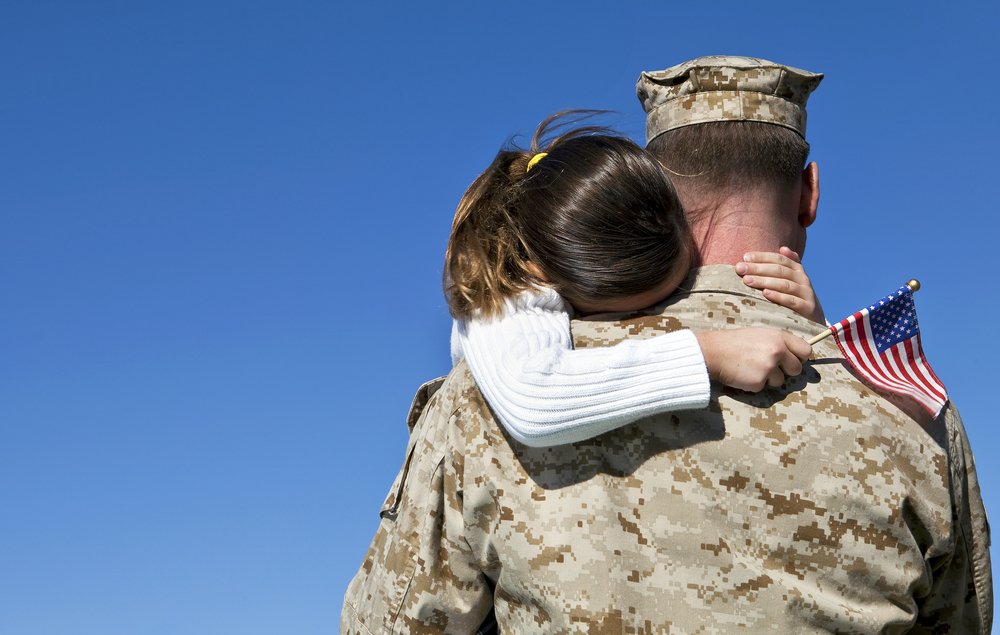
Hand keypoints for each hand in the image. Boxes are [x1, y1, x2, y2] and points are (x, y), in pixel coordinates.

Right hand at [695, 329, 811, 391]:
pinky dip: (756, 384)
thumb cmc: (735, 342)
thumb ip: (779, 342)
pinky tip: (745, 374)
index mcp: (779, 337)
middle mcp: (777, 351)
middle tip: (770, 368)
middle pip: (797, 369)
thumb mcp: (760, 334)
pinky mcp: (759, 381)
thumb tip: (795, 355)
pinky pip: (764, 387)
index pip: (806, 350)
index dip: (800, 358)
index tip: (792, 360)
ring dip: (769, 379)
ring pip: (781, 381)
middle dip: (786, 371)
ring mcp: (769, 367)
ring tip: (753, 369)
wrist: (713, 351)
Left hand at [736, 247, 824, 322]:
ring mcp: (806, 293)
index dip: (762, 257)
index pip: (779, 259)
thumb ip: (785, 266)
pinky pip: (792, 301)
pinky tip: (765, 294)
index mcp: (797, 270)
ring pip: (784, 284)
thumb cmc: (795, 297)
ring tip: (747, 280)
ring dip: (764, 281)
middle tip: (740, 268)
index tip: (745, 257)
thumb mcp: (792, 280)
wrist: (813, 320)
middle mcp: (803, 279)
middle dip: (758, 268)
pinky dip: (778, 296)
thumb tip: (783, 248)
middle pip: (779, 270)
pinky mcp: (807, 308)